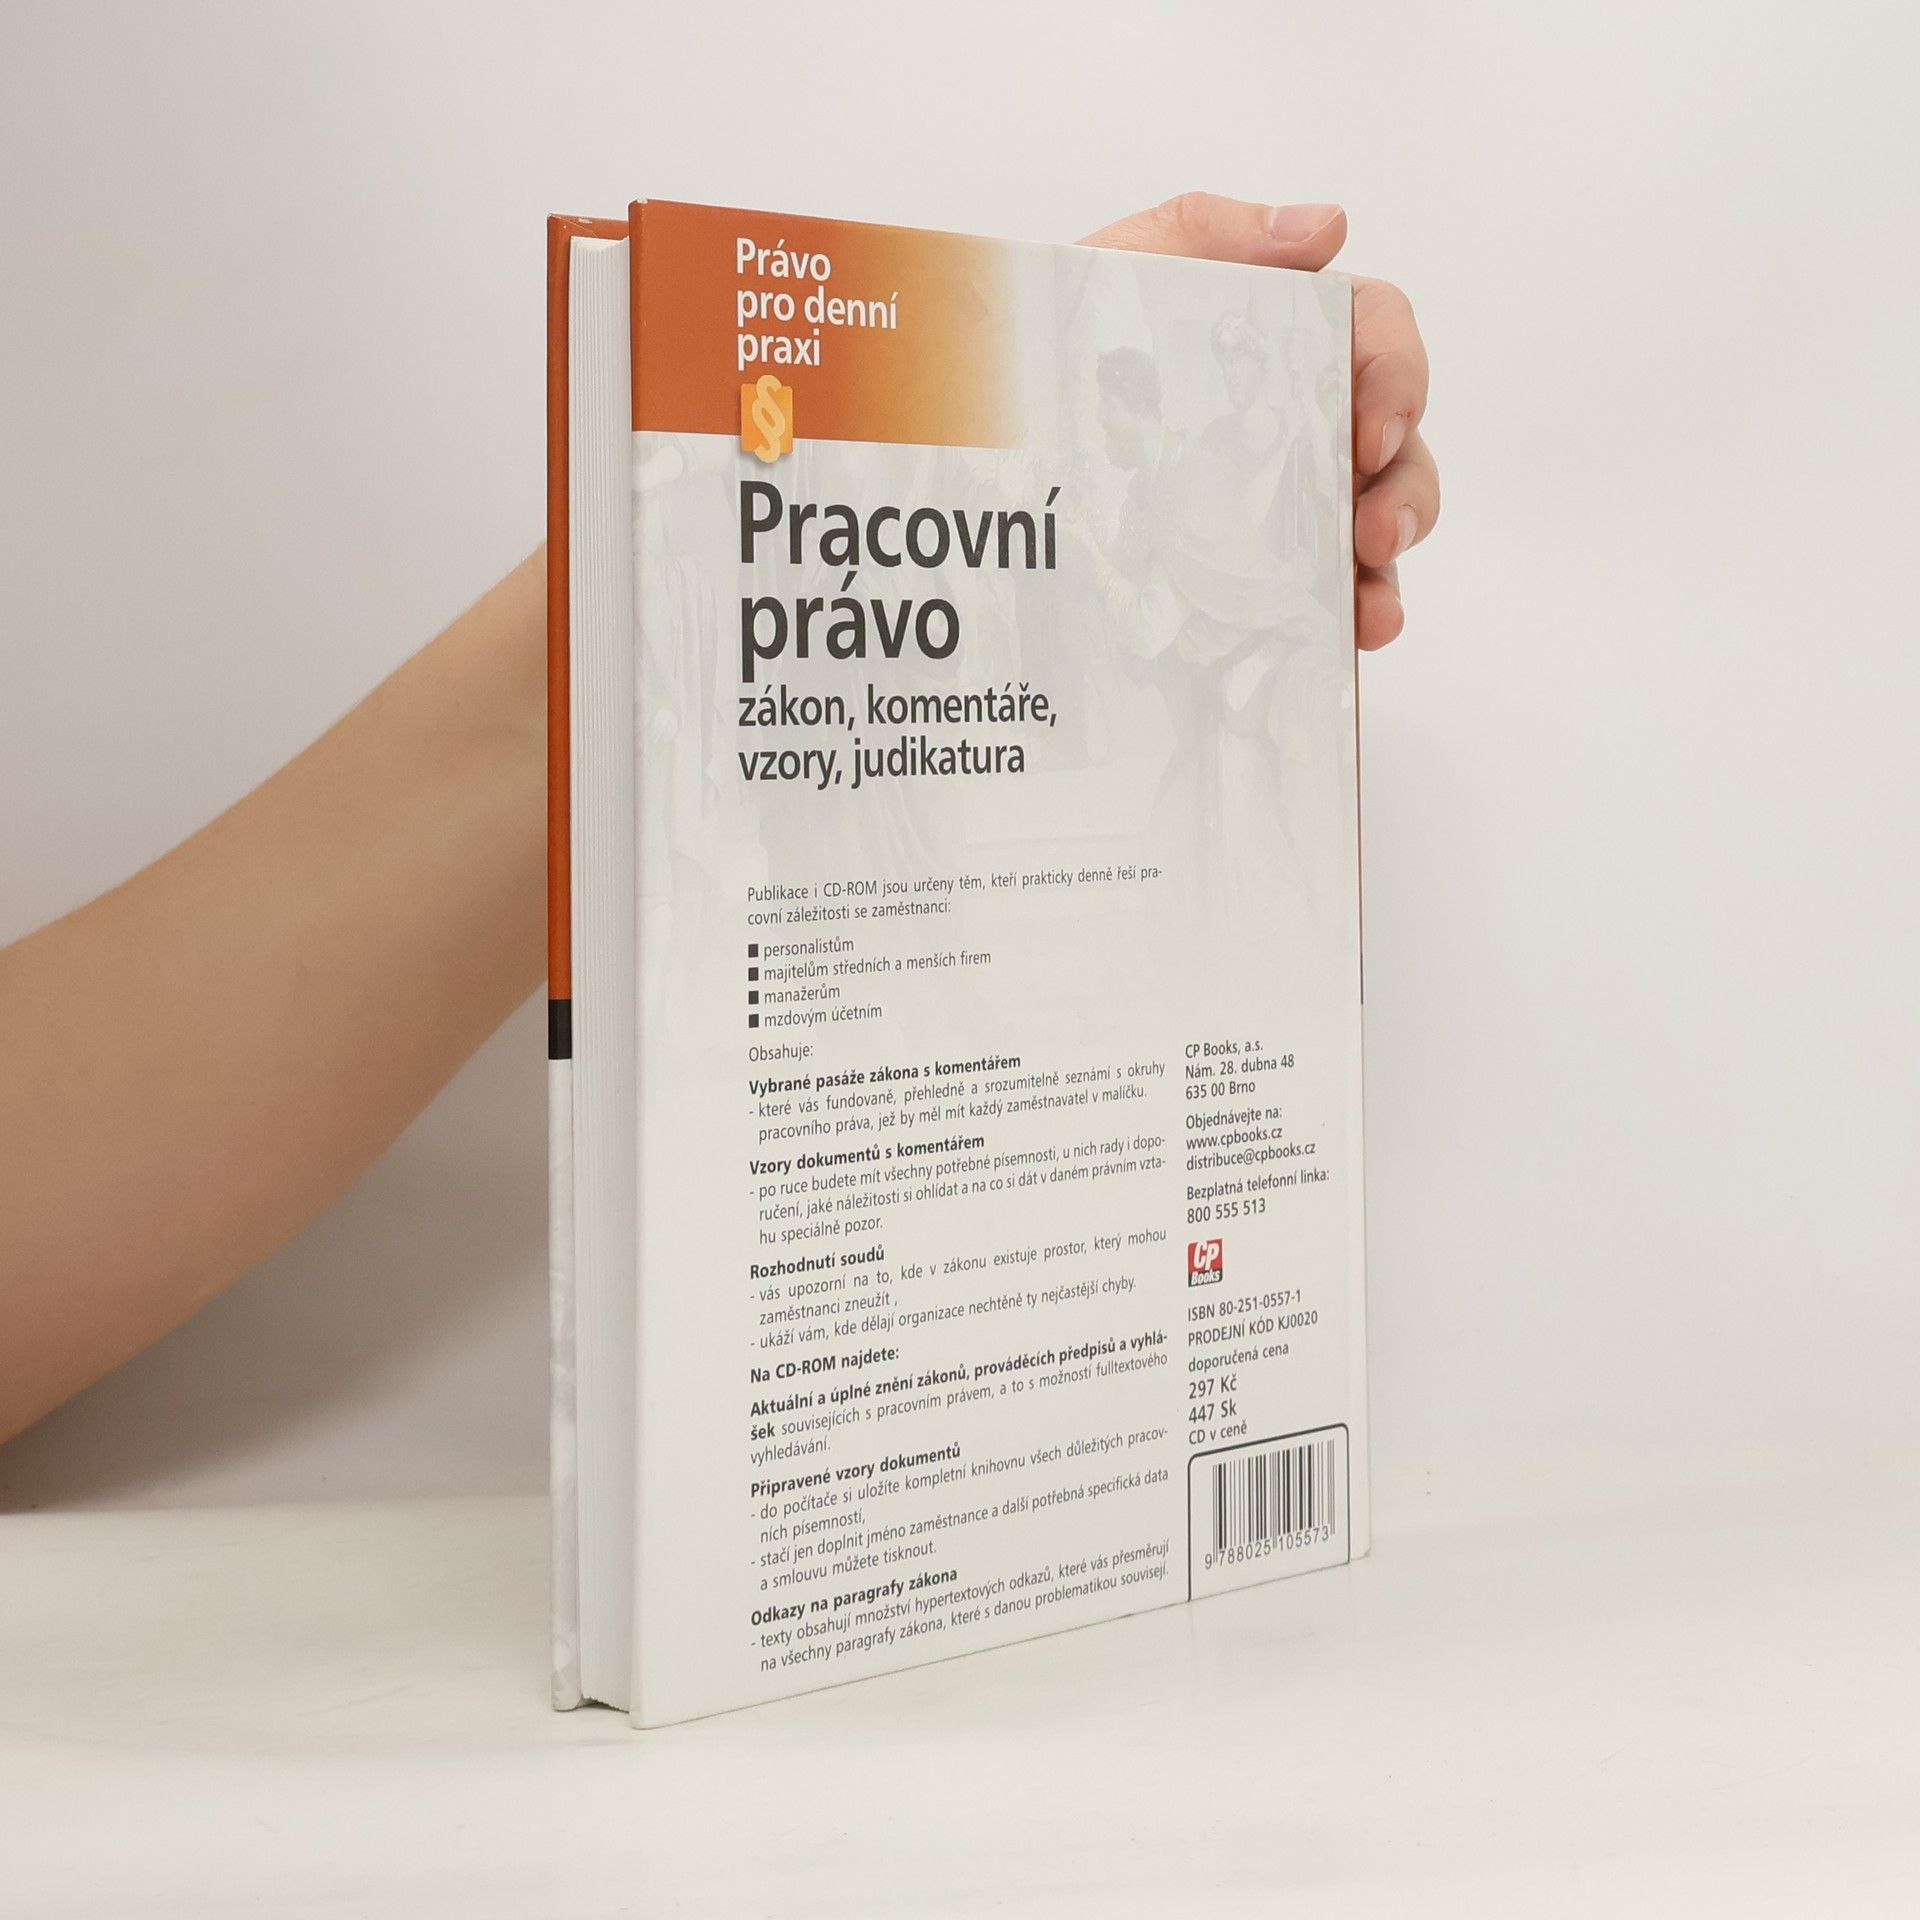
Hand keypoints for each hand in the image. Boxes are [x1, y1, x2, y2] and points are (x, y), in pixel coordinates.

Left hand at [1081, 193, 1435, 651]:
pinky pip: (1323, 596)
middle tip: (1372, 530)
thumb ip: (1212, 230)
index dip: (1398, 375)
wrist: (984, 426)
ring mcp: (1284, 501)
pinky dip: (1352, 615)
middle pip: (1396, 444)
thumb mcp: (1122, 266)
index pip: (1376, 336)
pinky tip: (1352, 635)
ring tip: (1371, 606)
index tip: (1373, 428)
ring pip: (1376, 526)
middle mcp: (1302, 419)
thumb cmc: (1062, 341)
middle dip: (1407, 489)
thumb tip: (1329, 227)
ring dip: (1389, 566)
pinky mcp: (1257, 571)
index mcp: (1285, 338)